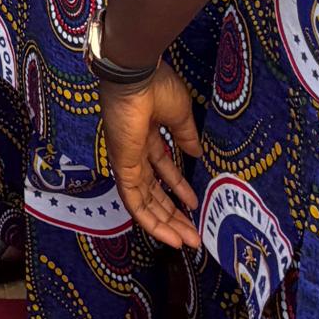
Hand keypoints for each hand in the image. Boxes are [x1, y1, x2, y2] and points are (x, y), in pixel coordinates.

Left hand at [101, 62, 201, 252]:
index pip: (162, 170)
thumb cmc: (156, 86)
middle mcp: (135, 151)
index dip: (178, 188)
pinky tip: (168, 234)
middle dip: (173, 214)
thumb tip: (196, 154)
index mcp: (147, 135)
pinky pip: (134, 200)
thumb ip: (185, 137)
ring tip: (186, 242)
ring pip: (145, 202)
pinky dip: (150, 220)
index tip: (194, 204)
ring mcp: (127, 161)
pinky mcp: (122, 167)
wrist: (136, 76)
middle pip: (154, 191)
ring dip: (165, 224)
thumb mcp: (180, 115)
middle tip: (193, 234)